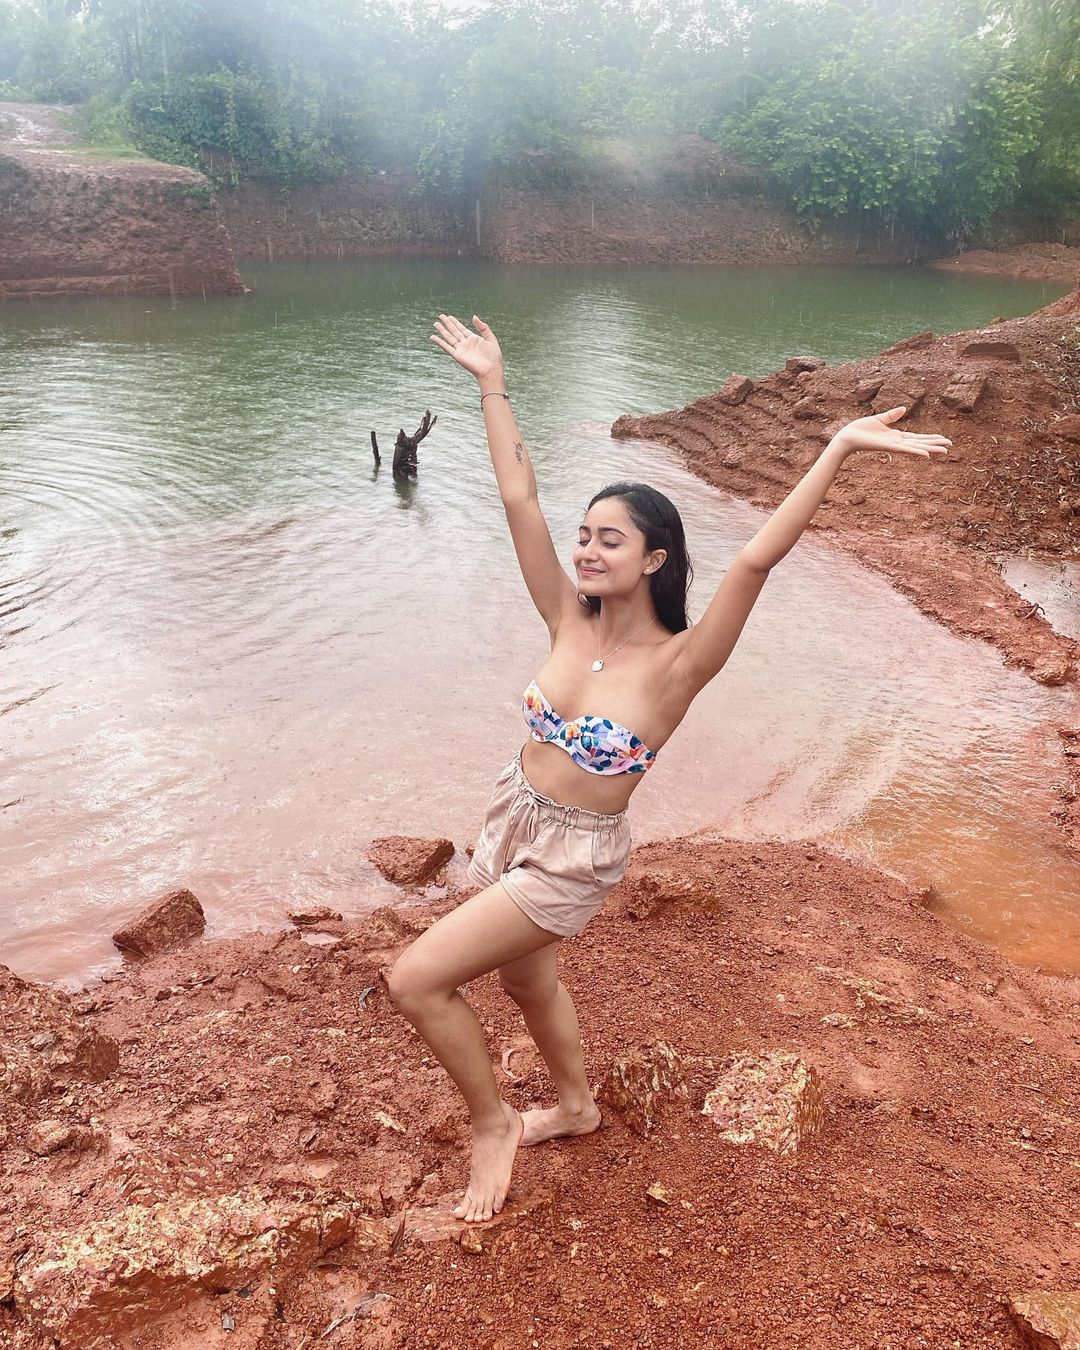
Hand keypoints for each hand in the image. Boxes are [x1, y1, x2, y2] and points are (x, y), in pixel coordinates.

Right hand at [430, 313, 503, 383]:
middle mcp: (466, 344)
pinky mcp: (457, 355)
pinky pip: (446, 347)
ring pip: (449, 337)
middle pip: (454, 331)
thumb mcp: (491, 338)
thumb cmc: (493, 356)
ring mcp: (461, 350)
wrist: (491, 369)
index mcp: (474, 339)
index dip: (455, 322)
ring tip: (435, 323)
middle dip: (447, 324)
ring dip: (442, 330)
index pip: (462, 329)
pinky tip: (433, 337)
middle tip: (440, 316)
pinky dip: (439, 342)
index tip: (449, 316)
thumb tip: (473, 316)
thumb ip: (483, 327)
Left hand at [833, 405, 950, 459]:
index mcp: (896, 436)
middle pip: (920, 444)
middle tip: (950, 447)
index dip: (931, 438)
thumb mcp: (880, 419)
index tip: (944, 439)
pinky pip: (904, 450)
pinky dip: (915, 452)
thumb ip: (892, 415)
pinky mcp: (887, 447)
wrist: (847, 436)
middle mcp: (897, 442)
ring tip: (944, 452)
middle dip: (935, 445)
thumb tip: (904, 408)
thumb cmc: (860, 429)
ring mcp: (893, 446)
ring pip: (915, 448)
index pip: (918, 438)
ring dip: (930, 450)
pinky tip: (926, 455)